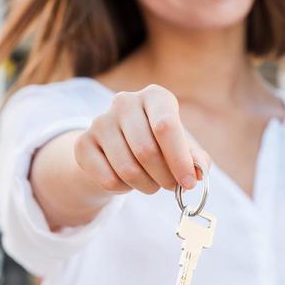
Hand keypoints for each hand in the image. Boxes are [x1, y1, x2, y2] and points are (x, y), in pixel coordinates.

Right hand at [74, 85, 209, 196]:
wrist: (118, 147)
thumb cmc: (159, 144)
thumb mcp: (181, 147)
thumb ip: (195, 158)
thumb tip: (201, 171)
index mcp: (155, 95)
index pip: (166, 126)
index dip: (179, 160)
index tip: (189, 183)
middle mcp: (125, 101)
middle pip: (146, 150)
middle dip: (165, 177)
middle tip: (172, 186)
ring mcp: (100, 121)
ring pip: (127, 169)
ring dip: (147, 186)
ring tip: (152, 183)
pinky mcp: (83, 143)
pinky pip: (108, 179)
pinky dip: (124, 189)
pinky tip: (128, 180)